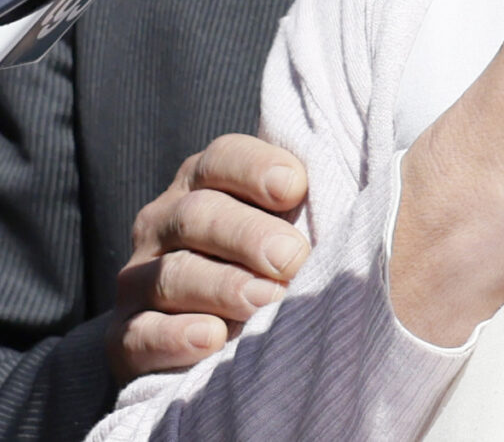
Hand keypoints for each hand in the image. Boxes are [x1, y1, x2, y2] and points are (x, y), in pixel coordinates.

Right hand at [107, 134, 312, 382]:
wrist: (210, 344)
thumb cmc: (269, 271)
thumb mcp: (289, 229)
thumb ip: (315, 203)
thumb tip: (379, 185)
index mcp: (205, 184)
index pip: (222, 159)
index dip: (255, 168)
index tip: (296, 188)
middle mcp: (164, 223)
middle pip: (198, 215)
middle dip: (248, 236)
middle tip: (293, 260)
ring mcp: (139, 280)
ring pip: (172, 274)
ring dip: (223, 287)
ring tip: (267, 304)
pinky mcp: (124, 337)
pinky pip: (141, 333)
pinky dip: (176, 336)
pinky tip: (212, 340)